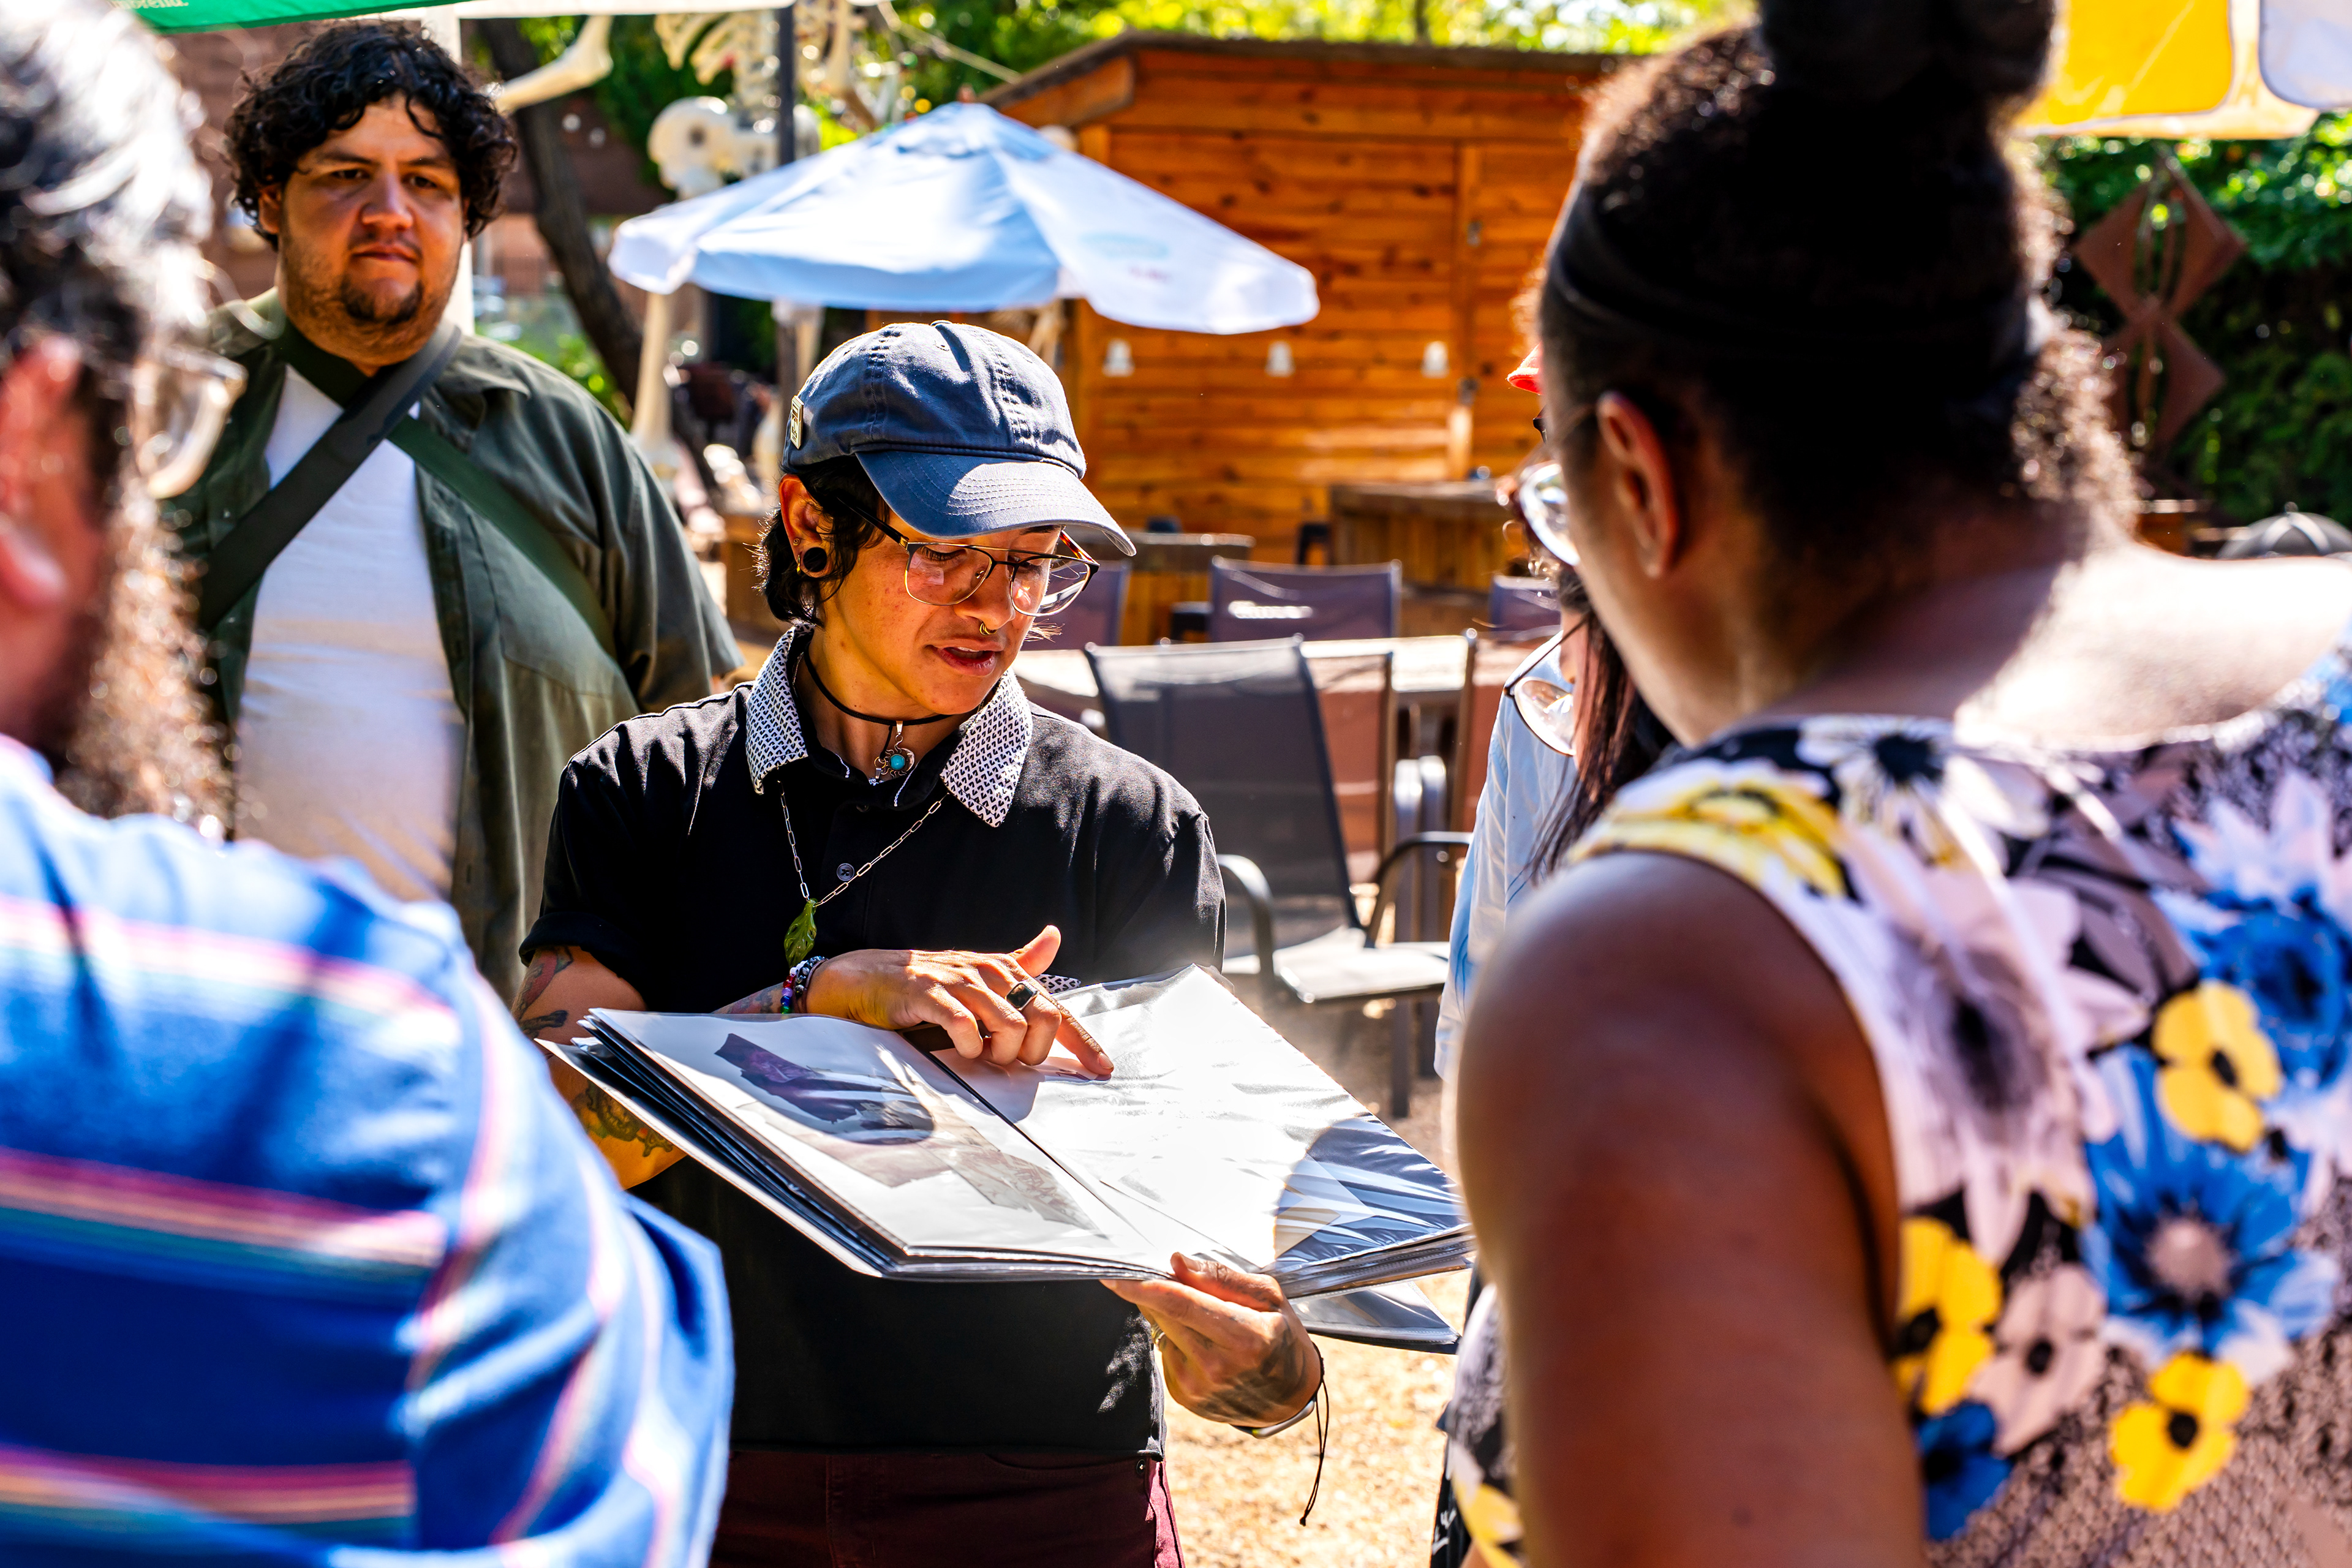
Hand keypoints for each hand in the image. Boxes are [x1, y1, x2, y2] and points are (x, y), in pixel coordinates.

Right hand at [801, 925, 1112, 1074]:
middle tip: (1009, 1062)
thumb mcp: (975, 976)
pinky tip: (963, 1050)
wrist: (862, 979)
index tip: (1103, 1069)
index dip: (1081, 1040)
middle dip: (1035, 1050)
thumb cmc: (923, 985)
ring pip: (1008, 1023)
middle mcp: (986, 971)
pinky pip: (962, 1023)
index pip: (1054, 1007)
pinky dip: (969, 1044)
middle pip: (1042, 1015)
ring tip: (983, 1056)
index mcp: (1004, 971)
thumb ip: (1017, 963)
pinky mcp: (924, 992)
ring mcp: (956, 980)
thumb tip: (1053, 937)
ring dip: (1002, 1051)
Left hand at [1105, 1253, 1321, 1427]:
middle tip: (1174, 1280)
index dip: (1143, 1287)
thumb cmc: (1281, 1336)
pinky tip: (1203, 1343)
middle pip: (1164, 1315)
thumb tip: (1177, 1263)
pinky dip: (1177, 1339)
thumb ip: (1222, 1278)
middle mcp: (1216, 1367)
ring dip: (1171, 1316)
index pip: (1180, 1304)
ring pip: (1162, 1332)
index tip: (1113, 1274)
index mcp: (1243, 1338)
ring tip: (1207, 1320)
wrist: (1289, 1395)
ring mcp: (1197, 1387)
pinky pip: (1166, 1353)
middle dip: (1158, 1292)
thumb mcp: (1268, 1297)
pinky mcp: (1185, 1397)